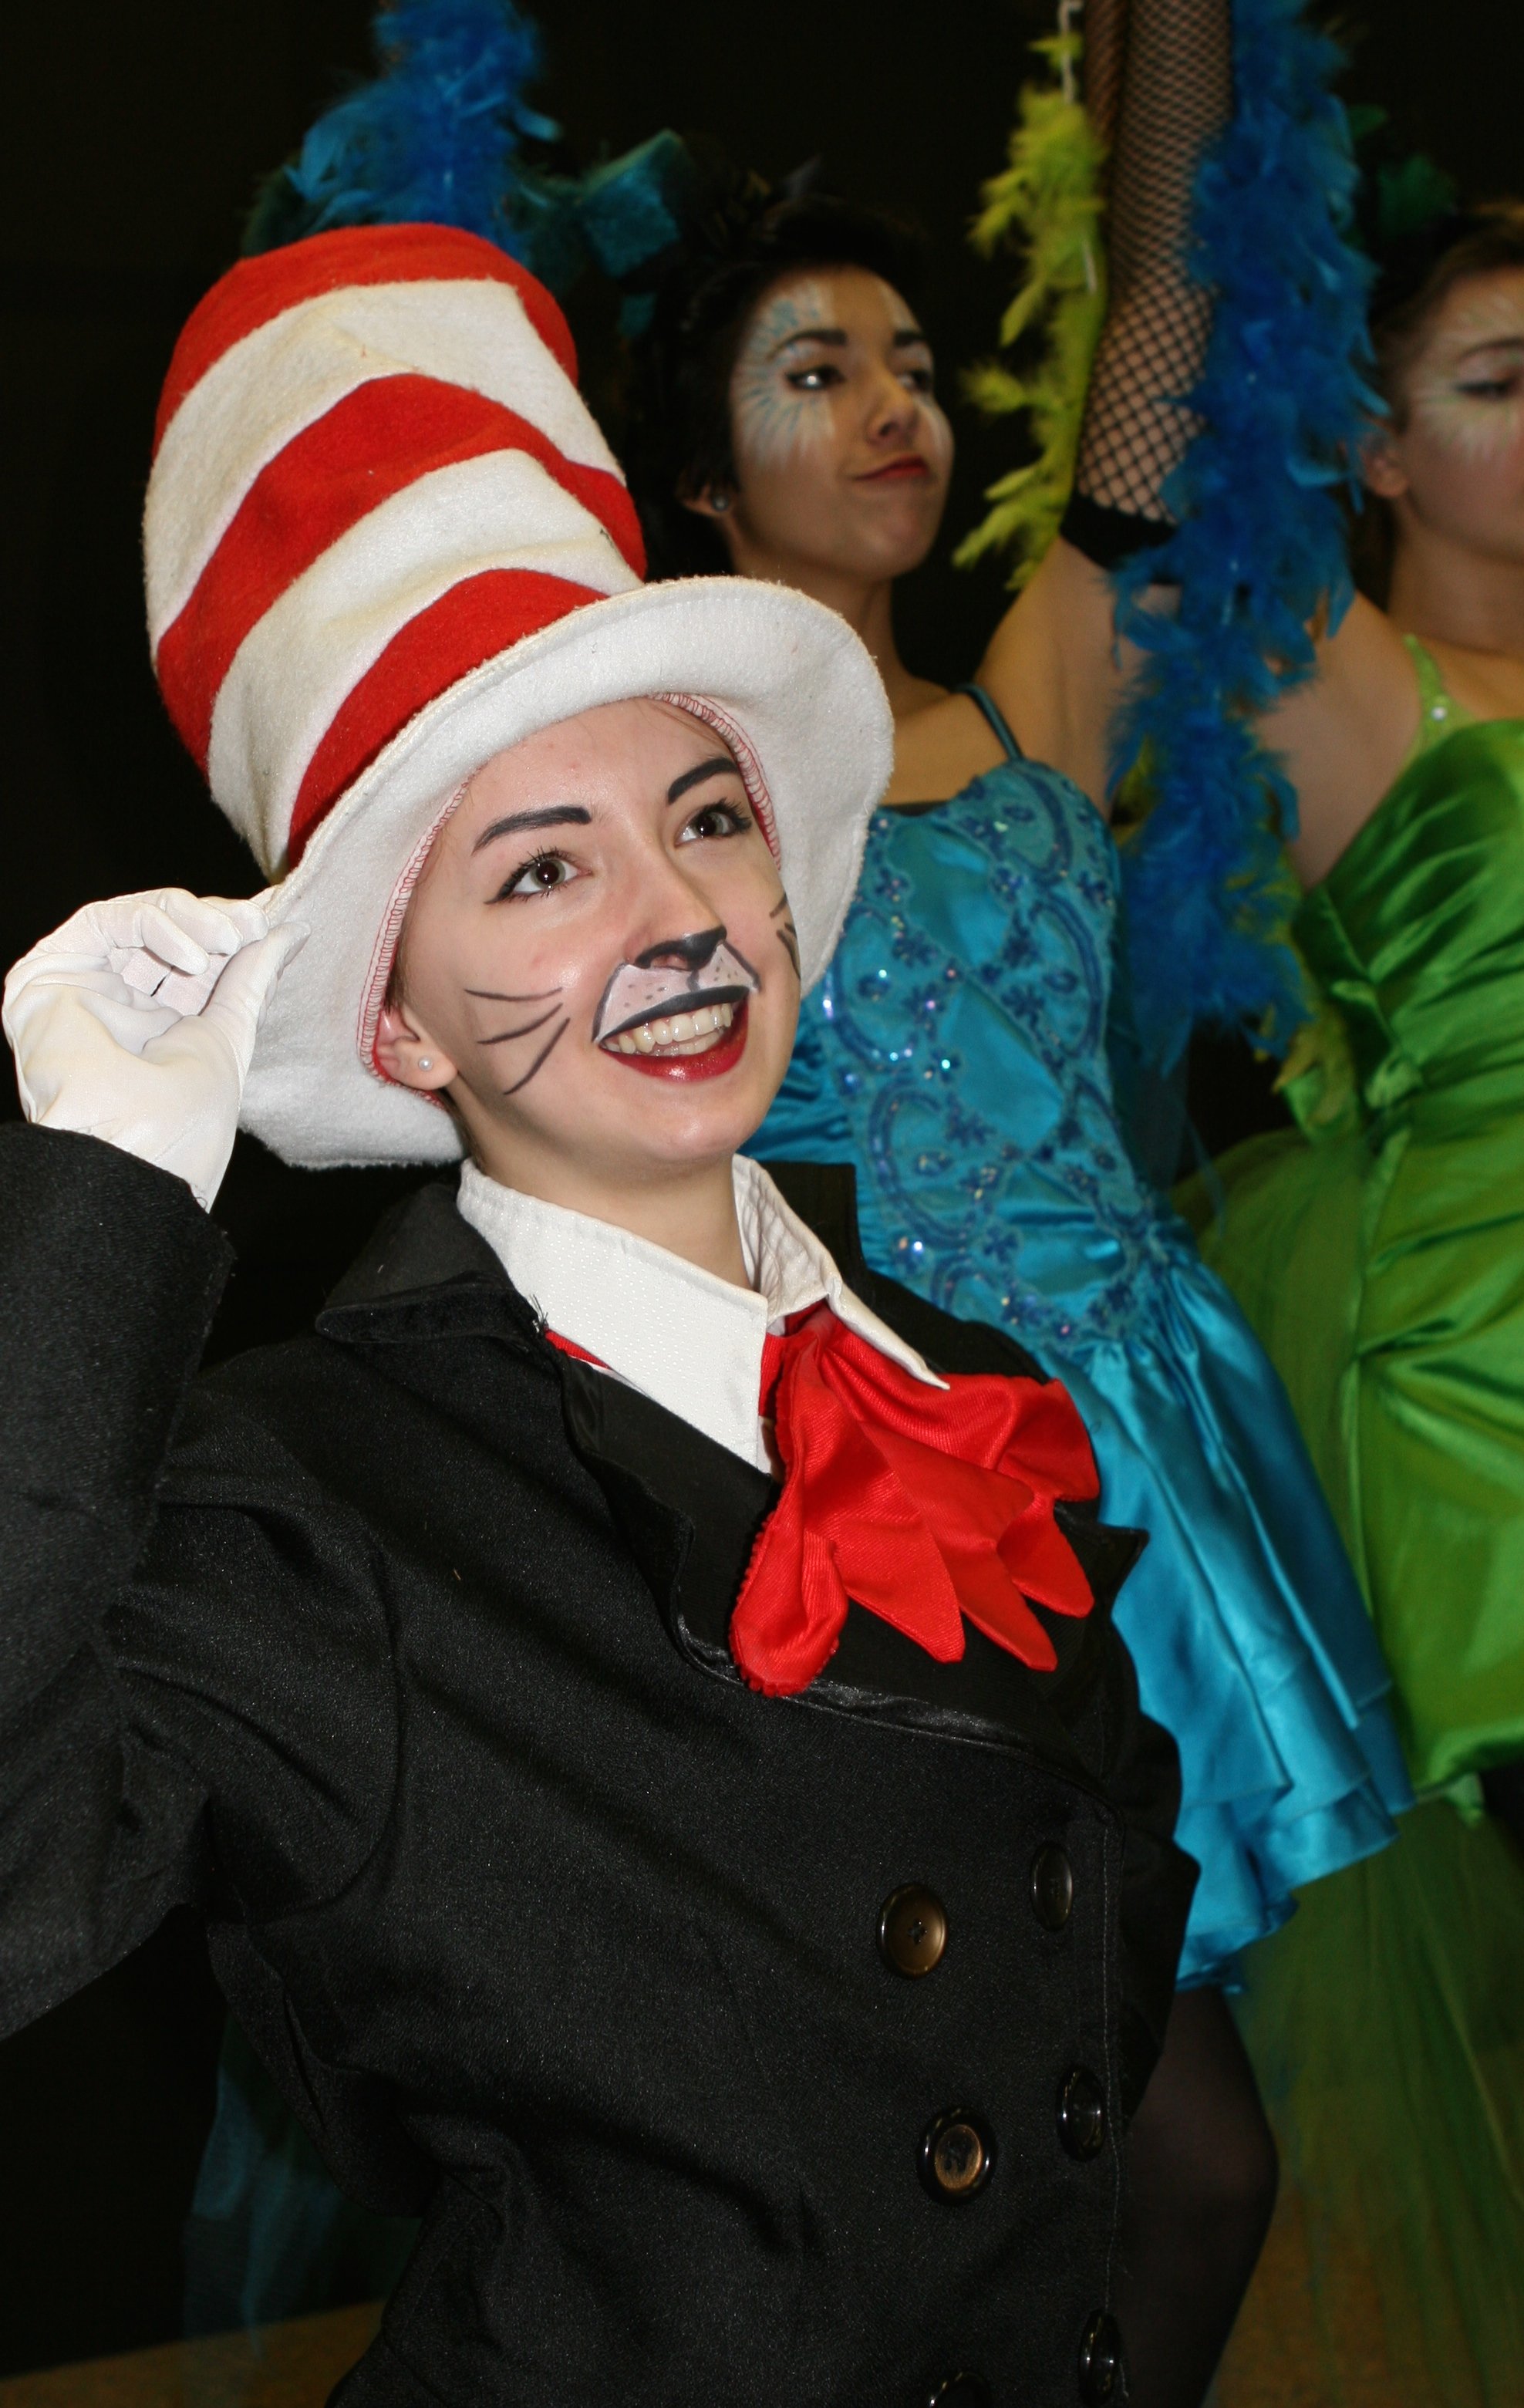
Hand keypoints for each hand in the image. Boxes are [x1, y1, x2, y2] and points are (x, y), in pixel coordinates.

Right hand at [3, 890, 307, 1208]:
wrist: (135, 1151)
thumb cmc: (183, 1119)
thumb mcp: (231, 1033)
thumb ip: (253, 978)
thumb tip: (291, 930)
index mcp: (160, 1028)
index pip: (195, 958)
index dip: (232, 934)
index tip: (271, 918)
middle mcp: (117, 1006)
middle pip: (166, 934)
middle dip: (215, 922)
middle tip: (253, 924)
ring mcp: (81, 987)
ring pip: (135, 919)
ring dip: (192, 919)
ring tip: (231, 938)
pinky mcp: (48, 973)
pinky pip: (104, 922)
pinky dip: (156, 924)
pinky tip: (194, 956)